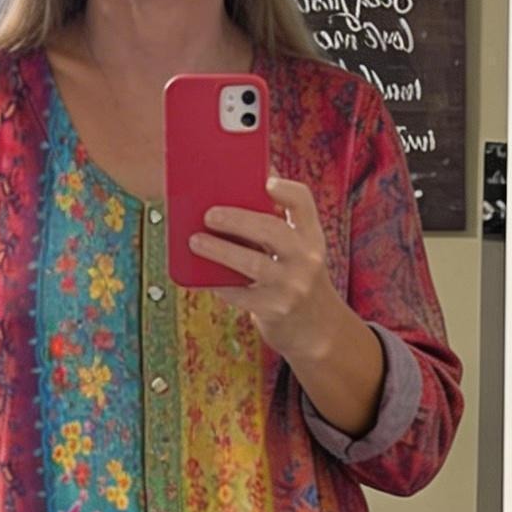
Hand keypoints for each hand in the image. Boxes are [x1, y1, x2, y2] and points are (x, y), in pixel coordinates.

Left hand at [189, 175, 339, 358]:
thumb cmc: (296, 278)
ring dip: (220, 250)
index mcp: (311, 235)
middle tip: (208, 215)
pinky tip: (203, 276)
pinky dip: (219, 283)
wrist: (317, 329)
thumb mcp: (299, 248)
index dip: (284, 189)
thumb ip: (279, 220)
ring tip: (195, 241)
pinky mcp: (275, 310)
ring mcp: (292, 286)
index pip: (302, 201)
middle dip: (236, 219)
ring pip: (253, 264)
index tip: (264, 182)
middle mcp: (307, 258)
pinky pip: (240, 293)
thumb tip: (247, 182)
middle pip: (271, 230)